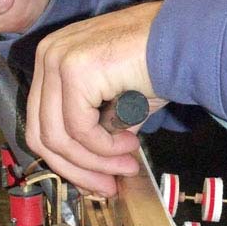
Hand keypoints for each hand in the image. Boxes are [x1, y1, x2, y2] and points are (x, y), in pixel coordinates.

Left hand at [26, 2, 166, 195]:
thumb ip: (99, 130)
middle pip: (42, 134)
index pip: (41, 122)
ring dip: (95, 161)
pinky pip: (80, 129)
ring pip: (58, 137)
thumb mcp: (117, 103)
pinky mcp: (74, 70)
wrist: (185, 38)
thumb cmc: (158, 64)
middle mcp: (48, 54)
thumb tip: (93, 168)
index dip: (68, 161)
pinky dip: (104, 147)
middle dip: (78, 169)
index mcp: (53, 58)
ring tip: (127, 163)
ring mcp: (57, 59)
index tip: (97, 180)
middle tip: (109, 186)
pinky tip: (130, 143)